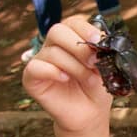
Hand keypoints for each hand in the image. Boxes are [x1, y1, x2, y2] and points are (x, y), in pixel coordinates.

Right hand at [22, 16, 112, 131]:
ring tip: (88, 79)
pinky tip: (65, 79)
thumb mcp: (105, 66)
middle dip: (78, 46)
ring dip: (75, 66)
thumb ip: (101, 50)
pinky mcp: (31, 78)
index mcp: (71, 38)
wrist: (90, 113)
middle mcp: (53, 46)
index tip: (99, 41)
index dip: (85, 29)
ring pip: (52, 52)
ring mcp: (41, 61)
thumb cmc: (96, 87)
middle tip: (94, 62)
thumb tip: (102, 39)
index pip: (73, 22)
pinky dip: (53, 72)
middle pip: (57, 31)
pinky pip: (36, 67)